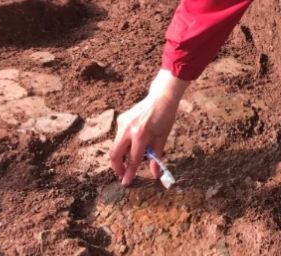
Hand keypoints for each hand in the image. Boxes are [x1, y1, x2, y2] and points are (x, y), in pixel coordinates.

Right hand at [109, 69, 188, 185]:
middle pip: (115, 154)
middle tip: (123, 174)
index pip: (133, 159)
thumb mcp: (162, 138)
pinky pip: (119, 137)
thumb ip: (157, 157)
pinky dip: (123, 145)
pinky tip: (133, 145)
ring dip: (121, 156)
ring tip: (131, 161)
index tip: (126, 183)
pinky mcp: (121, 119)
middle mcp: (128, 129)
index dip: (129, 173)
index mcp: (140, 135)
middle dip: (117, 167)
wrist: (161, 97)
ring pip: (116, 146)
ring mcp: (122, 123)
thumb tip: (156, 175)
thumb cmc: (165, 118)